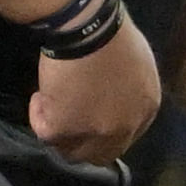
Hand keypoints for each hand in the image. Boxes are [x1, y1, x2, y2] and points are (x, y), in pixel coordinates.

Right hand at [29, 14, 160, 164]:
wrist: (90, 30)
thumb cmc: (114, 37)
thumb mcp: (138, 68)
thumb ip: (130, 91)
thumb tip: (114, 98)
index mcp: (146, 110)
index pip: (124, 138)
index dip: (102, 132)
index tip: (87, 118)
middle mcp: (125, 128)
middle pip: (99, 154)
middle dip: (80, 142)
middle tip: (64, 121)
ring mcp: (95, 132)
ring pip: (71, 151)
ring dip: (59, 132)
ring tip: (52, 104)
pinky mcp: (65, 129)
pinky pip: (45, 135)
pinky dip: (39, 116)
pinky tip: (42, 95)